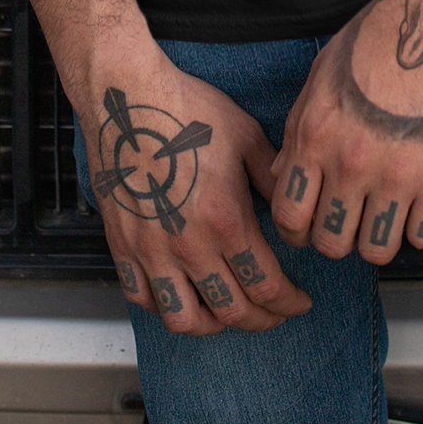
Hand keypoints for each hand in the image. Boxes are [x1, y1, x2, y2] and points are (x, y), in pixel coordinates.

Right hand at [78, 52, 312, 335]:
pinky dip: (164, 307)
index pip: (267, 287)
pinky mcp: (123, 246)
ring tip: (226, 311)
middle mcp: (189, 246)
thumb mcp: (246, 137)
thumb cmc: (186, 111)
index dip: (290, 303)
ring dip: (213, 324)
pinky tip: (180, 293)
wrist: (128, 99)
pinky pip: (143, 298)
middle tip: (274, 312)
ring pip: (184, 319)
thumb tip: (291, 205)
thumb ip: (271, 178)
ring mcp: (151, 251)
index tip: (299, 301)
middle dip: (262, 319)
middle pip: (232, 311)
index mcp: (226, 221)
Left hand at [268, 0, 422, 266]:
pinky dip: (419, 229)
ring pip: (376, 250)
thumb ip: (297, 130)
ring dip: (377, 238)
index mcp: (316, 135)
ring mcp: (398, 173)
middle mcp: (351, 162)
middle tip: (349, 217)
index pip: (289, 217)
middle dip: (336, 236)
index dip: (296, 229)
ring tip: (383, 215)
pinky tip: (418, 205)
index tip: (310, 222)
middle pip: (331, 243)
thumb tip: (283, 176)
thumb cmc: (375, 39)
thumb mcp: (321, 75)